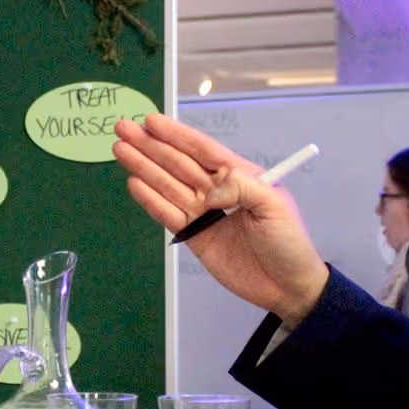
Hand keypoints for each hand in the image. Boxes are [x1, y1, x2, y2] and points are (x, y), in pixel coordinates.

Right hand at [114, 114, 330, 324]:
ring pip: (168, 185)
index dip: (176, 135)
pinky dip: (150, 200)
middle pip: (178, 163)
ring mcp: (204, 214)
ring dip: (144, 167)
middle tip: (123, 128)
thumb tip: (208, 192)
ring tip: (120, 150)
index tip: (151, 121)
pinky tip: (134, 183)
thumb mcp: (274, 205)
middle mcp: (218, 190)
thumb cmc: (288, 241)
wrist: (288, 286)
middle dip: (151, 145)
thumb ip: (241, 187)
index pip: (202, 150)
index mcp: (240, 176)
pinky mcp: (194, 236)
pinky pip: (168, 214)